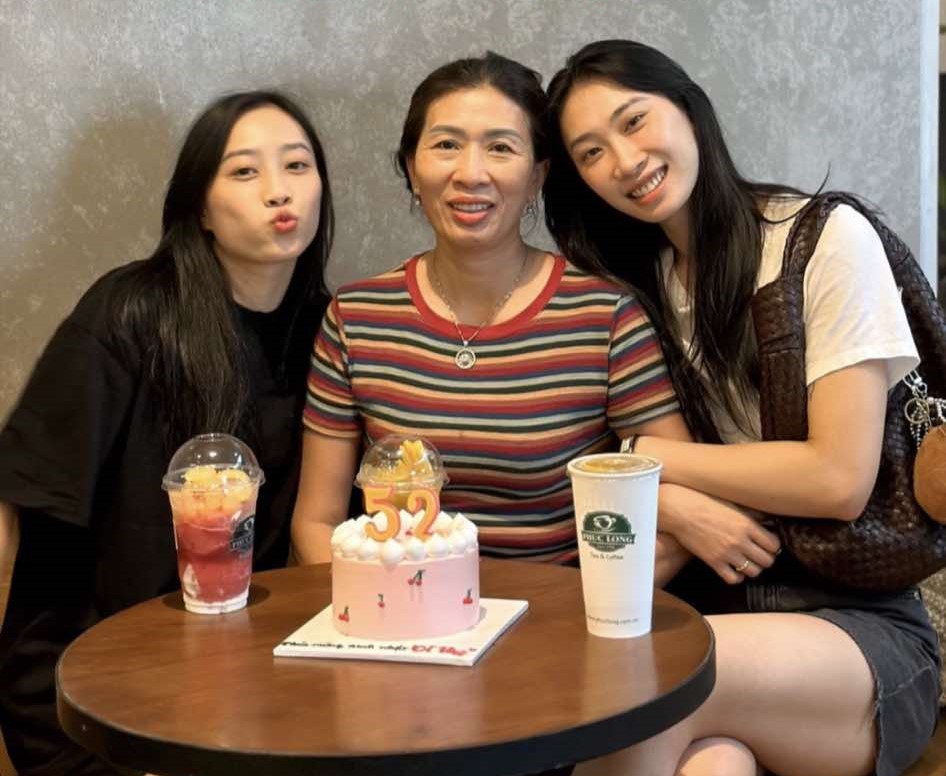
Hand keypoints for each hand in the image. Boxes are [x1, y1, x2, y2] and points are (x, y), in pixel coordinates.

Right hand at [659, 483, 780, 584]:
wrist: (680, 510)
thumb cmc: (705, 503)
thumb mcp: (732, 505)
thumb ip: (752, 515)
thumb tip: (768, 520)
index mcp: (747, 525)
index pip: (774, 544)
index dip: (773, 546)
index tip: (768, 544)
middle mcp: (740, 541)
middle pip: (767, 561)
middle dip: (766, 559)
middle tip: (760, 555)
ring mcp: (727, 553)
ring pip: (753, 572)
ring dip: (753, 568)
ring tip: (748, 562)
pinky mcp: (714, 562)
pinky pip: (733, 579)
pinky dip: (737, 577)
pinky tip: (735, 569)